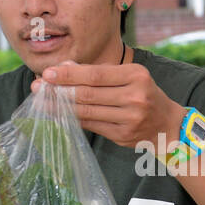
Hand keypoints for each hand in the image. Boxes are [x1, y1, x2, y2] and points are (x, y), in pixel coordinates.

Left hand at [31, 61, 183, 151]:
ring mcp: (130, 119)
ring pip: (87, 112)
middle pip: (89, 94)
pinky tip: (58, 115)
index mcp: (136, 76)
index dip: (70, 74)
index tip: (48, 73)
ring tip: (42, 101)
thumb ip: (99, 73)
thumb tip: (64, 69)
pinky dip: (72, 120)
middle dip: (60, 91)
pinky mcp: (123, 136)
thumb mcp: (128, 76)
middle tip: (38, 87)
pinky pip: (91, 126)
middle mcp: (135, 97)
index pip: (96, 74)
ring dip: (60, 107)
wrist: (167, 124)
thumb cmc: (143, 94)